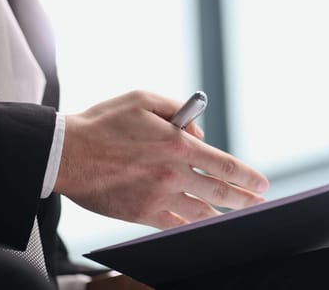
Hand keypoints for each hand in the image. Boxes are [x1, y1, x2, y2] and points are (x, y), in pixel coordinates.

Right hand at [54, 90, 268, 228]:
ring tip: (237, 219)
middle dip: (245, 199)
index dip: (248, 177)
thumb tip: (200, 134)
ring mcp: (158, 196)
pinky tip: (201, 227)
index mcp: (179, 145)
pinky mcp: (141, 213)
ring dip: (223, 217)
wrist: (66, 151)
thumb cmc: (104, 122)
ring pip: (201, 213)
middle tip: (259, 203)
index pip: (225, 166)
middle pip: (221, 193)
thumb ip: (180, 111)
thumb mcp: (145, 99)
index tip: (261, 184)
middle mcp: (174, 174)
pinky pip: (174, 225)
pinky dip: (191, 227)